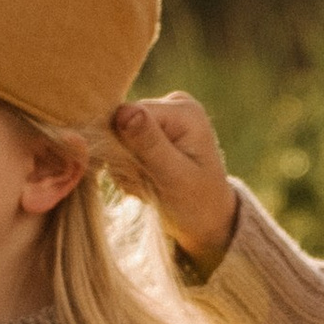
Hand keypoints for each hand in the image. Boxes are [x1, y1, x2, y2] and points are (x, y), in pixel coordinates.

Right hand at [111, 92, 239, 265]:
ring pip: (116, 137)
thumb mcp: (175, 176)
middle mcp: (172, 104)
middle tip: (147, 183)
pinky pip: (120, 146)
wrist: (207, 219)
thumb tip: (124, 111)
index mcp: (183, 110)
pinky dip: (128, 170)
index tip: (143, 174)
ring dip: (126, 168)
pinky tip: (147, 181)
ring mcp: (161, 116)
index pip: (127, 113)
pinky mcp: (151, 130)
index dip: (123, 145)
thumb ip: (150, 143)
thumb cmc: (197, 202)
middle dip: (126, 159)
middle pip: (120, 123)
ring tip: (149, 185)